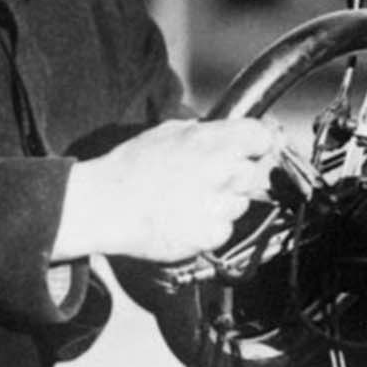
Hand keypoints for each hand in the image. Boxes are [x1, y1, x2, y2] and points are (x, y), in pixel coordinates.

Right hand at [55, 117, 282, 263]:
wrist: (105, 206)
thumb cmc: (131, 167)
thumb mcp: (167, 132)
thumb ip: (205, 132)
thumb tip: (231, 131)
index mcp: (211, 140)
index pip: (262, 137)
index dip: (258, 144)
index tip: (252, 150)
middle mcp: (220, 170)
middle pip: (255, 174)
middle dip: (238, 177)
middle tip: (210, 179)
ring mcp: (217, 205)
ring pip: (241, 204)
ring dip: (224, 203)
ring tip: (189, 201)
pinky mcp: (210, 235)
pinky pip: (224, 230)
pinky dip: (210, 228)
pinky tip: (185, 220)